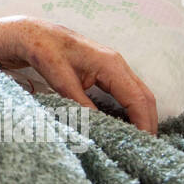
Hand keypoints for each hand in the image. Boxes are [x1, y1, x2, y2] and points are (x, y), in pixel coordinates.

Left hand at [0, 15, 157, 133]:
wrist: (35, 34)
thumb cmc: (46, 52)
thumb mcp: (61, 80)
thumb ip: (80, 103)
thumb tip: (97, 127)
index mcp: (111, 65)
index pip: (138, 99)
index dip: (144, 123)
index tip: (144, 145)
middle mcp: (118, 64)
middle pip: (145, 97)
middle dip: (148, 123)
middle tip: (147, 148)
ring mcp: (115, 67)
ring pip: (139, 94)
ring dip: (142, 116)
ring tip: (139, 140)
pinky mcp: (108, 71)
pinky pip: (128, 92)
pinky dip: (132, 109)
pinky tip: (126, 124)